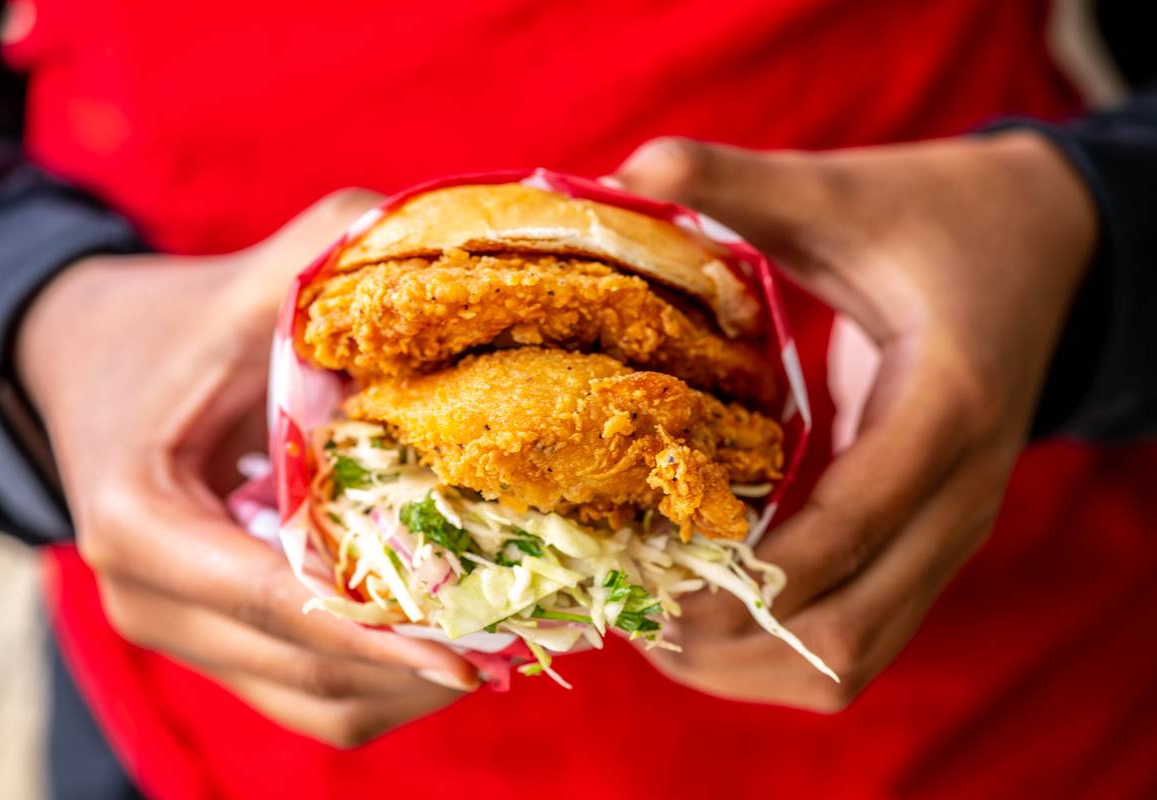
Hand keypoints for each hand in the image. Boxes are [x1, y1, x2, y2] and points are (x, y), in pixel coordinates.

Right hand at [17, 191, 480, 746]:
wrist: (87, 365)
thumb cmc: (165, 327)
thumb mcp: (238, 287)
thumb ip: (327, 257)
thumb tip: (448, 251)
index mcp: (140, 520)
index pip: (274, 599)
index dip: (376, 630)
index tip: (471, 650)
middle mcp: (149, 599)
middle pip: (305, 668)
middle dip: (414, 661)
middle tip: (521, 635)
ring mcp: (180, 631)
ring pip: (314, 701)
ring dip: (409, 683)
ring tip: (505, 643)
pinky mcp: (211, 642)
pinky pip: (309, 694)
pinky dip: (383, 679)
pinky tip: (450, 637)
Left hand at [613, 132, 1096, 709]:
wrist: (1047, 249)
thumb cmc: (940, 220)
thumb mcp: (845, 192)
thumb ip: (741, 182)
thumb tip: (630, 167)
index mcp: (943, 407)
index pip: (850, 526)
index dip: (746, 572)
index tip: (647, 578)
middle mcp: (956, 494)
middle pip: (846, 631)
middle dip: (728, 640)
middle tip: (631, 609)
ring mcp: (945, 531)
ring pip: (851, 659)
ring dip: (747, 661)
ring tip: (655, 625)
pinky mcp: (925, 544)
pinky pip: (857, 636)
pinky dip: (776, 646)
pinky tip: (706, 610)